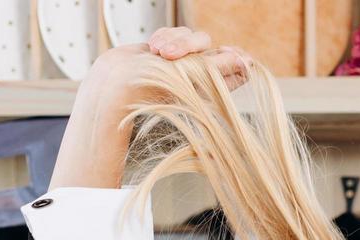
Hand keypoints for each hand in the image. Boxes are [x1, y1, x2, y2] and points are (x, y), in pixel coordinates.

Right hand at [88, 27, 251, 100]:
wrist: (114, 85)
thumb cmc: (153, 88)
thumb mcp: (189, 77)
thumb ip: (218, 67)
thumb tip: (245, 61)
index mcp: (211, 87)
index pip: (236, 70)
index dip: (236, 58)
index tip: (232, 54)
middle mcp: (198, 74)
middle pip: (212, 46)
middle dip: (194, 44)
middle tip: (172, 55)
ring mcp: (180, 61)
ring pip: (191, 36)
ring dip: (176, 39)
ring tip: (159, 52)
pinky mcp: (164, 50)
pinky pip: (173, 33)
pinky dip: (165, 36)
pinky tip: (153, 48)